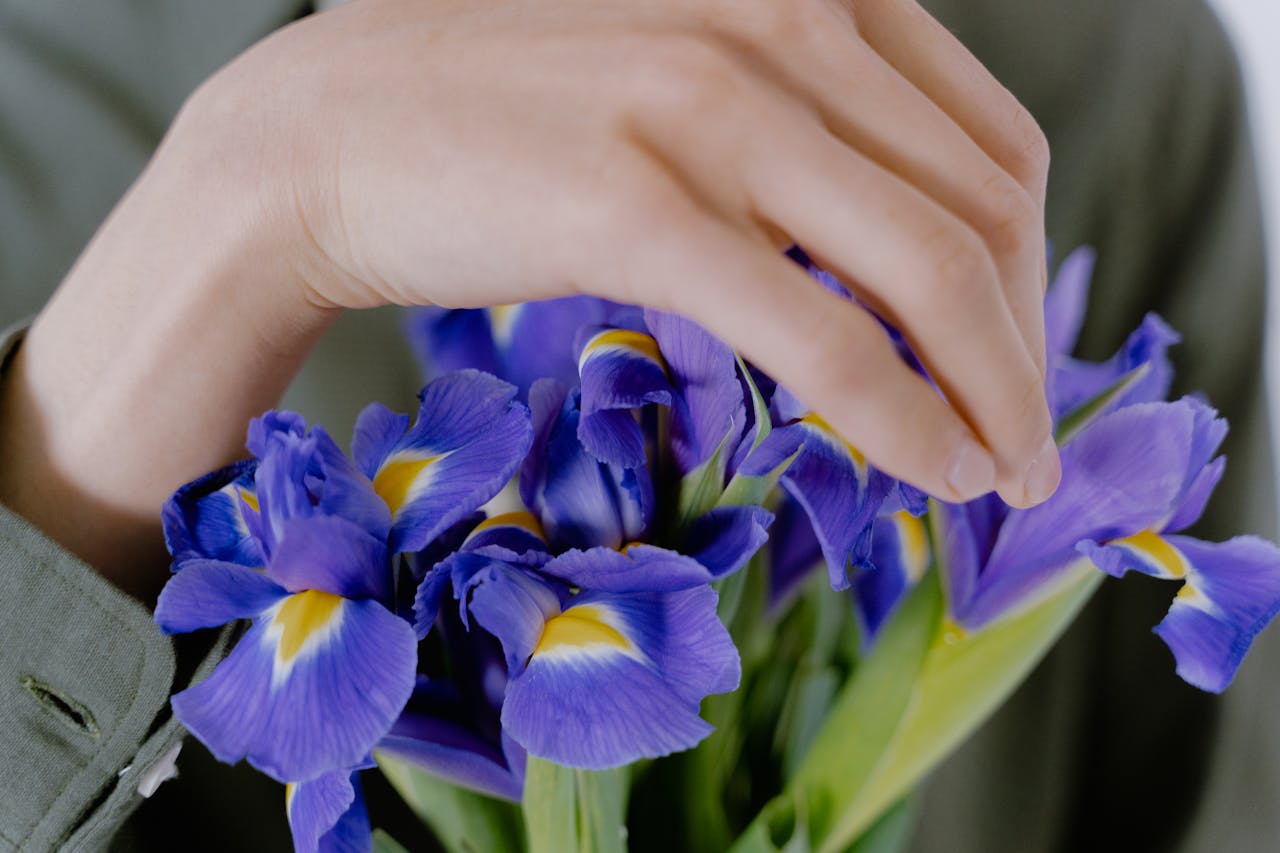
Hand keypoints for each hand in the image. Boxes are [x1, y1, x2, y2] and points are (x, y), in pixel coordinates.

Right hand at [0, 0, 1054, 597]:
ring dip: (990, 393)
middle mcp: (774, 23)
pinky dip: (899, 416)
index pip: (988, 140)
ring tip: (999, 475)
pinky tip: (933, 472)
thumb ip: (788, 129)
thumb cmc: (497, 124)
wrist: (318, 137)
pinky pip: (817, 332)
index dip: (1028, 265)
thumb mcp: (676, 90)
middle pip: (981, 208)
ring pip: (924, 272)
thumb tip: (880, 243)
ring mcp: (707, 109)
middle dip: (1025, 345)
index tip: (1014, 355)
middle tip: (1027, 440)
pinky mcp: (637, 205)